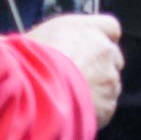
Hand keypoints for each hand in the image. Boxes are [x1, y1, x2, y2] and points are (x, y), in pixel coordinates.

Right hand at [26, 13, 123, 127]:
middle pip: (111, 56)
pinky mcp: (108, 103)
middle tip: (76, 77)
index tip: (90, 47)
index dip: (100, 38)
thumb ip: (55, 40)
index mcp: (86, 29)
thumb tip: (49, 47)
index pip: (109, 27)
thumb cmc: (29, 63)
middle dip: (98, 66)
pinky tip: (73, 112)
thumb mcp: (36, 39)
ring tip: (69, 98)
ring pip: (109, 82)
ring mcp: (109, 77)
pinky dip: (94, 111)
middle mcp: (103, 49)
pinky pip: (105, 106)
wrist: (35, 92)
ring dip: (96, 89)